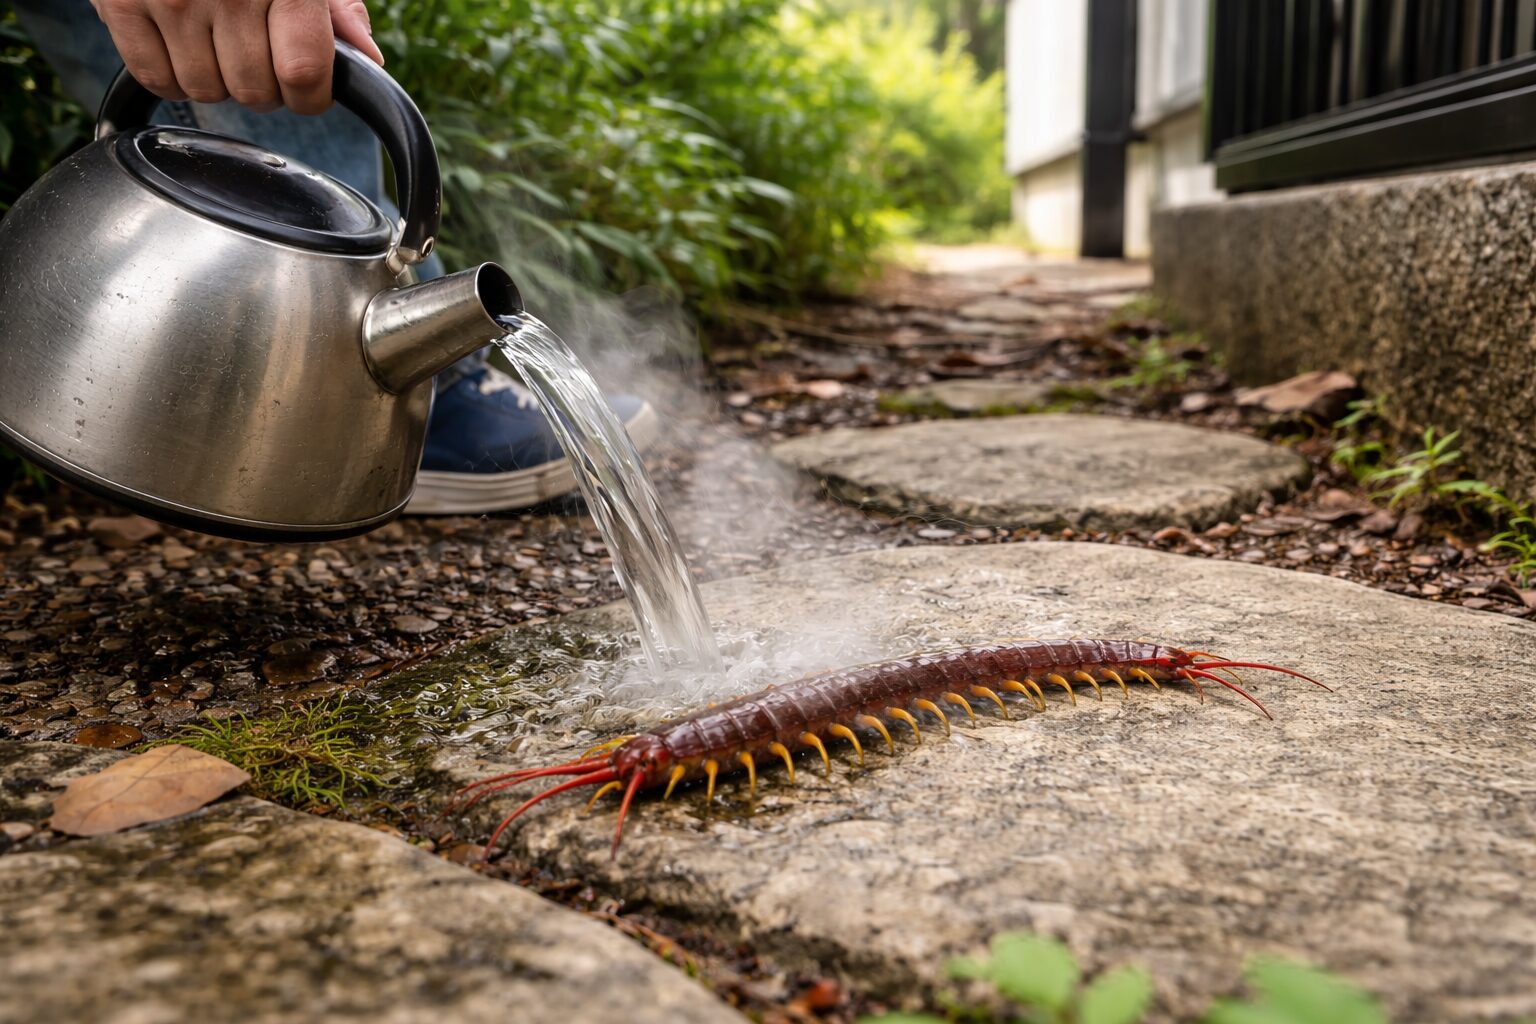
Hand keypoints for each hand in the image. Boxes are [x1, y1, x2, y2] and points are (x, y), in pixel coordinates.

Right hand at [88, 0, 385, 114]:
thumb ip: (337, 6)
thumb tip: (367, 59)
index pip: (303, 72)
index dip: (311, 96)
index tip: (308, 88)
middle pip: (256, 91)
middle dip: (265, 85)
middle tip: (256, 49)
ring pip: (207, 90)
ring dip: (218, 79)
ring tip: (216, 37)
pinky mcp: (121, 2)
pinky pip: (155, 79)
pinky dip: (171, 75)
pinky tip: (182, 43)